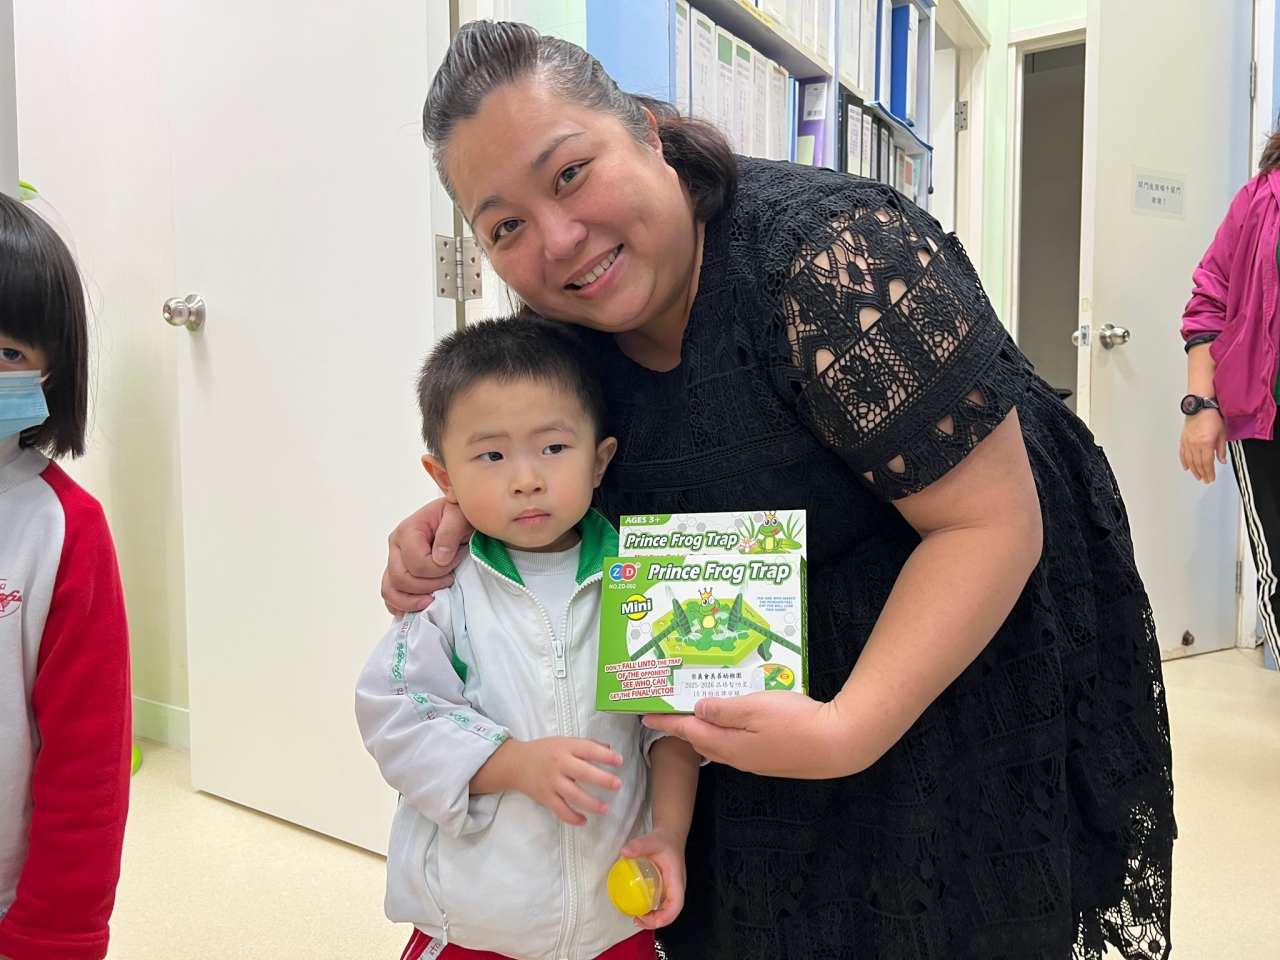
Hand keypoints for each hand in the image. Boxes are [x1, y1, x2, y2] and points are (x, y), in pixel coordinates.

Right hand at [382, 498, 473, 614]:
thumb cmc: (456, 515)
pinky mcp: (397, 572)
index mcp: (408, 531)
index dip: (438, 569)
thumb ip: (450, 533)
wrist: (455, 516)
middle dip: (427, 586)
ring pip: (390, 590)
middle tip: (449, 581)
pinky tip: (415, 610)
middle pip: (400, 578)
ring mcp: (394, 560)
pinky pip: (390, 595)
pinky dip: (400, 605)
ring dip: (411, 601)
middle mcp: (395, 546)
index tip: (456, 561)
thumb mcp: (459, 516)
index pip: (416, 562)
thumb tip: (440, 558)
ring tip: (433, 601)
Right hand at [512, 737, 622, 825]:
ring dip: (591, 804)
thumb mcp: (565, 742)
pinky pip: (560, 810)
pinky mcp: (545, 798)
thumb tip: (610, 750)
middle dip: (602, 780)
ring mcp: (552, 782)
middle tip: (618, 785)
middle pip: (583, 773)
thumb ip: (587, 745)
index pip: (588, 750)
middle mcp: (560, 764)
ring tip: (606, 809)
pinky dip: (572, 818)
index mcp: (566, 747)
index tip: (620, 761)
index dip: (605, 756)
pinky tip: (584, 820)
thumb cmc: (545, 751)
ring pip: (574, 795)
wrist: (516, 763)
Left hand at [620, 827, 687, 928]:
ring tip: (636, 918)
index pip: (676, 904)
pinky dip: (651, 911)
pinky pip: (661, 905)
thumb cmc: (664, 840)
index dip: (664, 917)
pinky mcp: (665, 889)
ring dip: (653, 919)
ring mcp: (671, 890)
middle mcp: (676, 888)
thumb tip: (624, 851)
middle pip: (671, 913)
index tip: (646, 917)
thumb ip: (639, 845)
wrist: (670, 836)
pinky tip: (639, 909)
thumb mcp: (652, 840)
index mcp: (676, 880)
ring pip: (666, 911)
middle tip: (636, 919)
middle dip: (655, 922)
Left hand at [644, 692, 862, 778]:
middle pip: (700, 738)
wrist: (838, 744)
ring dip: (706, 726)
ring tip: (699, 709)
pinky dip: (727, 730)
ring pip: (720, 742)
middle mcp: (737, 757)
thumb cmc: (796, 722)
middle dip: (682, 724)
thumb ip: (723, 709)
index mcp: (727, 744)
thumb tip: (698, 709)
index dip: (665, 721)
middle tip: (670, 707)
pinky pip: (738, 744)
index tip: (644, 715)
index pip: (686, 730)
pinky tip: (734, 719)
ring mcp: (755, 760)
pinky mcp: (771, 757)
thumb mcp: (753, 707)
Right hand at [1179, 408, 1227, 482]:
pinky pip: (1182, 453)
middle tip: (1205, 479)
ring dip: (1193, 470)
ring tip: (1197, 476)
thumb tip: (1222, 461)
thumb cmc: (1211, 417)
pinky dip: (1184, 462)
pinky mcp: (1183, 440)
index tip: (1210, 478)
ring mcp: (1188, 442)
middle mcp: (1195, 444)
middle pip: (1198, 463)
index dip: (1209, 472)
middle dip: (1202, 473)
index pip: (1207, 462)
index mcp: (1206, 443)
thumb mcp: (1222, 433)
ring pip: (1189, 460)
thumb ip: (1221, 449)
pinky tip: (1186, 467)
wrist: (1200, 407)